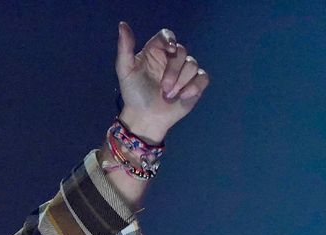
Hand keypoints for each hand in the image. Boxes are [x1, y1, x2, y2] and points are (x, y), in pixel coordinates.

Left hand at [114, 22, 208, 140]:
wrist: (144, 118)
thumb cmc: (134, 94)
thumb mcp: (125, 71)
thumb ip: (124, 49)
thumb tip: (122, 25)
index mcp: (156, 51)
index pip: (167, 36)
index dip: (170, 40)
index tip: (170, 50)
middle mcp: (171, 58)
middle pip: (182, 51)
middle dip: (173, 71)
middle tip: (163, 88)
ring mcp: (184, 72)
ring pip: (193, 65)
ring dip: (181, 82)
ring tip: (169, 96)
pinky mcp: (195, 85)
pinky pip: (203, 77)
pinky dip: (194, 87)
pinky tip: (183, 96)